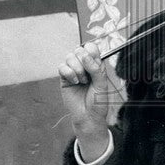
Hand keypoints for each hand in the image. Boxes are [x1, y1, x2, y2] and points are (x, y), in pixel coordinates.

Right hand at [58, 42, 125, 160]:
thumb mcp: (102, 84)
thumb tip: (85, 55)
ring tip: (82, 81)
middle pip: (79, 50)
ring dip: (76, 68)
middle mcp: (84, 66)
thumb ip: (95, 68)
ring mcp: (73, 71)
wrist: (88, 117)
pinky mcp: (64, 78)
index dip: (91, 50)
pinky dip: (68, 73)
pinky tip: (74, 82)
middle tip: (88, 75)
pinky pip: (61, 67)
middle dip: (83, 61)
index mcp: (96, 64)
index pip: (91, 47)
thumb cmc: (98, 102)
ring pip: (69, 56)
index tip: (93, 60)